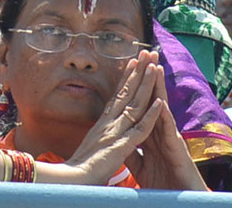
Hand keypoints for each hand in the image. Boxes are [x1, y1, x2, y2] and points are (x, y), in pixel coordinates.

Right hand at [66, 50, 163, 184]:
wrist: (72, 178)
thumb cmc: (81, 166)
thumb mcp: (92, 146)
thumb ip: (101, 136)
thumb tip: (102, 132)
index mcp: (104, 122)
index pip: (118, 95)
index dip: (127, 78)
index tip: (133, 62)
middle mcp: (109, 121)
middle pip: (127, 92)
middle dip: (138, 72)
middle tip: (146, 53)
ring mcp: (116, 131)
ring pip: (134, 104)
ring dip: (145, 85)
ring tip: (153, 67)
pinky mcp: (122, 145)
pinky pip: (140, 129)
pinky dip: (150, 115)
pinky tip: (159, 103)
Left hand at [126, 60, 210, 189]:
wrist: (180, 196)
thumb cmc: (162, 180)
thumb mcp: (137, 162)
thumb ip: (128, 147)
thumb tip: (116, 137)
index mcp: (148, 131)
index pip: (140, 102)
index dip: (134, 84)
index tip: (129, 63)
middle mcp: (159, 130)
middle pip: (151, 98)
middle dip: (148, 76)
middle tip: (145, 52)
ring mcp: (168, 137)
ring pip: (161, 108)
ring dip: (159, 88)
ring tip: (156, 66)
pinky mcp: (175, 150)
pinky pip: (168, 131)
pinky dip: (163, 117)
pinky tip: (161, 103)